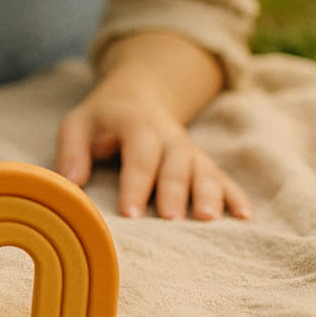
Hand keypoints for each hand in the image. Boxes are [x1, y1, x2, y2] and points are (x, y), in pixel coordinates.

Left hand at [55, 82, 251, 220]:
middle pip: (175, 166)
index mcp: (137, 126)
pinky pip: (223, 177)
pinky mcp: (203, 161)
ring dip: (209, 194)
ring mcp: (190, 149)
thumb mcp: (78, 124)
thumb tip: (70, 184)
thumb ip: (72, 151)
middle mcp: (169, 137)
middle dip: (173, 193)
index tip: (130, 215)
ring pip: (203, 171)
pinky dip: (235, 195)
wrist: (139, 96)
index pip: (138, 157)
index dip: (135, 185)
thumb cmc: (103, 119)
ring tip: (208, 220)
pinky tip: (245, 216)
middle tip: (170, 221)